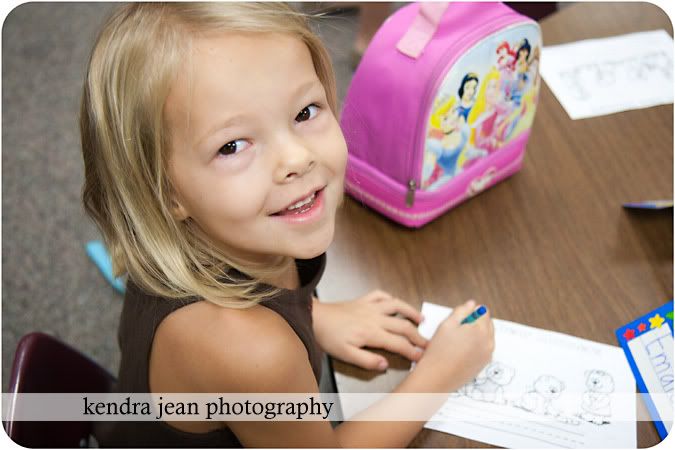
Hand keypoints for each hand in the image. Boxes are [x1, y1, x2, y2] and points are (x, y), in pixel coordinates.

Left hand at [312, 290, 427, 370]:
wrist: (314, 318)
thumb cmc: (328, 337)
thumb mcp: (345, 355)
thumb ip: (367, 360)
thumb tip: (385, 364)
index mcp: (372, 333)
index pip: (399, 343)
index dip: (412, 351)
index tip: (422, 357)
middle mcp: (375, 317)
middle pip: (403, 325)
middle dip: (418, 335)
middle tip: (428, 343)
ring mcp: (369, 306)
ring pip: (396, 305)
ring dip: (410, 311)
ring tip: (421, 319)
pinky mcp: (362, 300)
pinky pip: (380, 294)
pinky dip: (390, 298)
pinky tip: (395, 302)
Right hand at [415, 299, 494, 391]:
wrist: (437, 377)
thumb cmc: (439, 351)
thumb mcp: (447, 324)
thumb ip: (461, 311)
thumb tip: (472, 304)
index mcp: (480, 329)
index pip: (483, 312)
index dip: (471, 313)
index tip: (460, 319)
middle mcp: (488, 342)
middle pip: (488, 324)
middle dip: (476, 323)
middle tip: (458, 331)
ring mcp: (488, 354)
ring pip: (487, 337)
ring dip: (477, 335)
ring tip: (458, 342)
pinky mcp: (484, 364)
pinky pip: (485, 349)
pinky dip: (477, 346)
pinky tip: (461, 352)